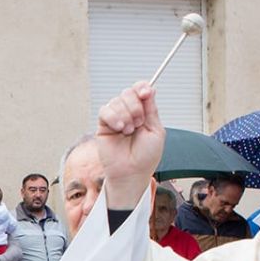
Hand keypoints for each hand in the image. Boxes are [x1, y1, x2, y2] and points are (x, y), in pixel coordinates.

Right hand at [94, 82, 163, 208]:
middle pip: (128, 93)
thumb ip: (151, 109)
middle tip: (139, 123)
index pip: (140, 90)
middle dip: (135, 106)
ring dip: (126, 115)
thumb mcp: (156, 130)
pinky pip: (105, 111)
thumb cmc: (145, 156)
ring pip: (117, 101)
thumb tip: (150, 88)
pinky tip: (119, 128)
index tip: (146, 93)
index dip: (142, 88)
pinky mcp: (103, 126)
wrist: (132, 172)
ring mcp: (115, 118)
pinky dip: (113, 117)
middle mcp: (129, 113)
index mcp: (143, 112)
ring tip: (129, 131)